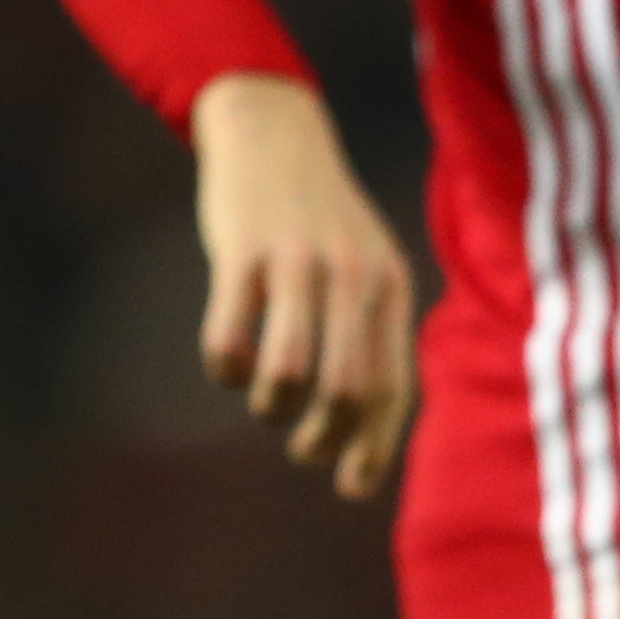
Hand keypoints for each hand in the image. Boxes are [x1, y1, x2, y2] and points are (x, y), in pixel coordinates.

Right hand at [188, 73, 418, 498]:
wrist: (271, 132)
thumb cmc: (317, 219)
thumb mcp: (364, 265)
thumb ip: (371, 333)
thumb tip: (365, 432)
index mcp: (390, 286)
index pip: (392, 387)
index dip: (371, 447)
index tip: (348, 486)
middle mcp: (353, 275)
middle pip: (346, 390)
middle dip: (322, 440)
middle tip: (302, 448)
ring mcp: (297, 262)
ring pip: (291, 373)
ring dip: (273, 407)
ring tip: (265, 401)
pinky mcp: (243, 253)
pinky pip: (231, 340)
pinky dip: (227, 370)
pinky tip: (227, 364)